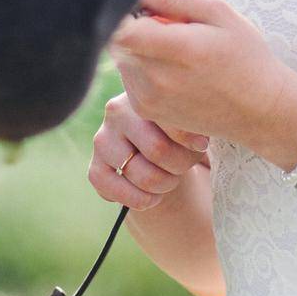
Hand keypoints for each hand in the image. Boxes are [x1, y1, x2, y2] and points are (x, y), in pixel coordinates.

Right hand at [88, 89, 209, 211]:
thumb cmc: (177, 132)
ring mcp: (102, 140)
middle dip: (179, 167)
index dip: (193, 141)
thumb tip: (199, 141)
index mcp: (143, 94)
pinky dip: (140, 201)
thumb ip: (194, 124)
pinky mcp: (95, 167)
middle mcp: (116, 112)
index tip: (201, 146)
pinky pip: (116, 192)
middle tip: (183, 167)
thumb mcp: (187, 120)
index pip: (172, 121)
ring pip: (143, 177)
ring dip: (164, 187)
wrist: (153, 149)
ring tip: (170, 180)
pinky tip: (151, 197)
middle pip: (159, 151)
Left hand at [107, 0, 292, 152]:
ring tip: (172, 47)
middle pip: (115, 39)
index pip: (119, 26)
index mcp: (177, 48)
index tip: (141, 2)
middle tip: (165, 23)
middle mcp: (156, 78)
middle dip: (131, 24)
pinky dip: (140, 66)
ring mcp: (148, 99)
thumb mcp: (217, 13)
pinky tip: (170, 68)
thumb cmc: (243, 54)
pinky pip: (127, 77)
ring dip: (136, 46)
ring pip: (119, 57)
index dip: (122, 9)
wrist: (259, 110)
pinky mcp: (145, 111)